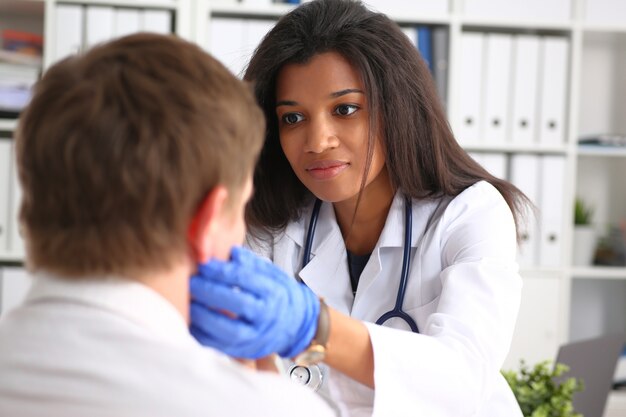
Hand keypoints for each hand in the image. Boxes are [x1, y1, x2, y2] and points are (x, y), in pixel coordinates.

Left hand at [189, 246, 319, 358]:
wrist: (296, 327)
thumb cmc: (280, 298)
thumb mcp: (274, 276)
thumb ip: (252, 264)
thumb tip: (231, 252)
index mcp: (275, 293)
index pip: (245, 278)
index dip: (221, 270)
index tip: (203, 264)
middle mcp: (268, 315)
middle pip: (238, 303)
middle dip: (210, 291)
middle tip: (191, 281)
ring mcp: (258, 336)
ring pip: (229, 329)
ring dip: (204, 315)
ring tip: (189, 302)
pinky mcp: (245, 351)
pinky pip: (221, 346)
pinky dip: (203, 335)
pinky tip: (191, 322)